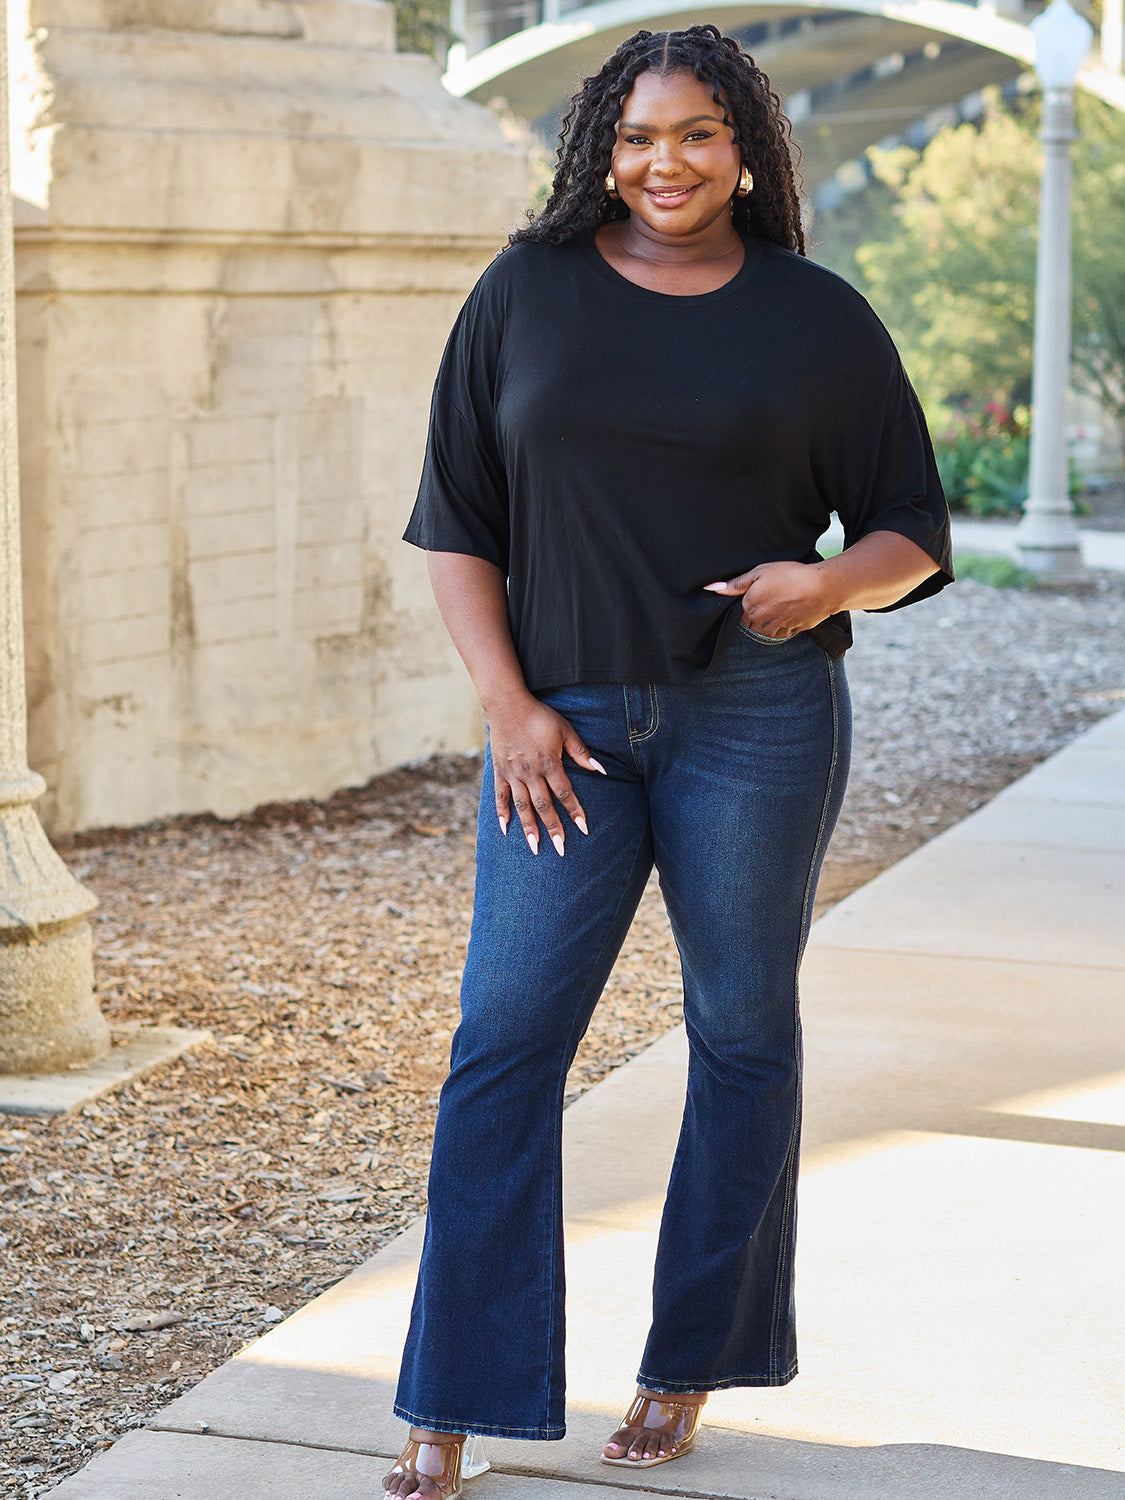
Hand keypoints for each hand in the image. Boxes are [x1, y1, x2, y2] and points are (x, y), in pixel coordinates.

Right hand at [487, 694, 606, 855]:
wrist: (507, 704)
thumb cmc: (540, 716)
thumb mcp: (565, 730)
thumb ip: (581, 752)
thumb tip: (600, 770)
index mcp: (549, 763)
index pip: (565, 793)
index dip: (575, 811)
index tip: (584, 829)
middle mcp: (530, 773)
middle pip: (544, 806)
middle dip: (553, 829)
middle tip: (560, 849)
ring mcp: (513, 774)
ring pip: (522, 806)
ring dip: (529, 827)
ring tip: (535, 847)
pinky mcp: (499, 771)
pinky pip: (500, 796)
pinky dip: (502, 813)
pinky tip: (506, 830)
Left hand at [704, 560, 834, 637]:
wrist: (822, 588)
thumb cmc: (790, 576)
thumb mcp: (760, 572)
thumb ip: (735, 584)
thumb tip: (711, 589)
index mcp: (749, 607)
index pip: (738, 615)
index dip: (745, 606)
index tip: (755, 598)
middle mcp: (760, 622)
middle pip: (750, 625)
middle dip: (755, 617)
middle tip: (769, 602)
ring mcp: (776, 629)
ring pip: (764, 632)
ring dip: (767, 624)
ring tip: (779, 607)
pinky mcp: (791, 632)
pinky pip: (780, 633)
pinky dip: (781, 626)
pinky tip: (789, 613)